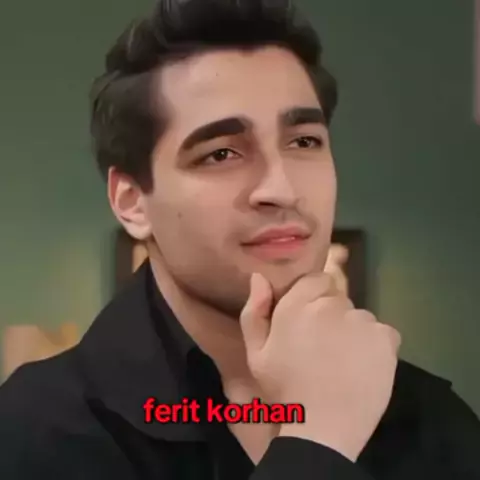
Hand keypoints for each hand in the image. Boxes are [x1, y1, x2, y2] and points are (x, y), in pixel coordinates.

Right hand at [239, 272, 400, 460]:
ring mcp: (361, 320)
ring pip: (359, 316)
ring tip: (345, 361)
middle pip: (338, 299)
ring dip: (353, 331)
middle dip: (332, 316)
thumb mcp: (256, 354)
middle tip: (325, 346)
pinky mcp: (385, 338)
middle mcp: (330, 305)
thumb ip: (254, 312)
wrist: (323, 429)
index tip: (310, 321)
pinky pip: (382, 332)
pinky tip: (364, 366)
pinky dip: (375, 345)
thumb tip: (259, 276)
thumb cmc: (285, 390)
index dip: (314, 297)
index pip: (316, 279)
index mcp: (297, 306)